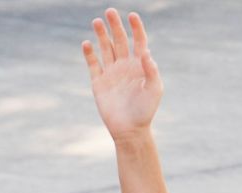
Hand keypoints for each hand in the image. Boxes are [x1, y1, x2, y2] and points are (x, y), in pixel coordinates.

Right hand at [83, 8, 160, 140]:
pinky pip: (93, 64)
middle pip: (120, 40)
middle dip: (115, 26)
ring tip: (97, 21)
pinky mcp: (99, 83)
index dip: (136, 27)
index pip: (138, 40)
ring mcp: (111, 73)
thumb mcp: (154, 89)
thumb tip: (146, 52)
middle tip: (110, 11)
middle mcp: (125, 65)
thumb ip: (151, 70)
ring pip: (106, 48)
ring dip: (102, 35)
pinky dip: (89, 54)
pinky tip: (87, 44)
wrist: (130, 130)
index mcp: (140, 65)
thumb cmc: (146, 111)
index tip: (132, 15)